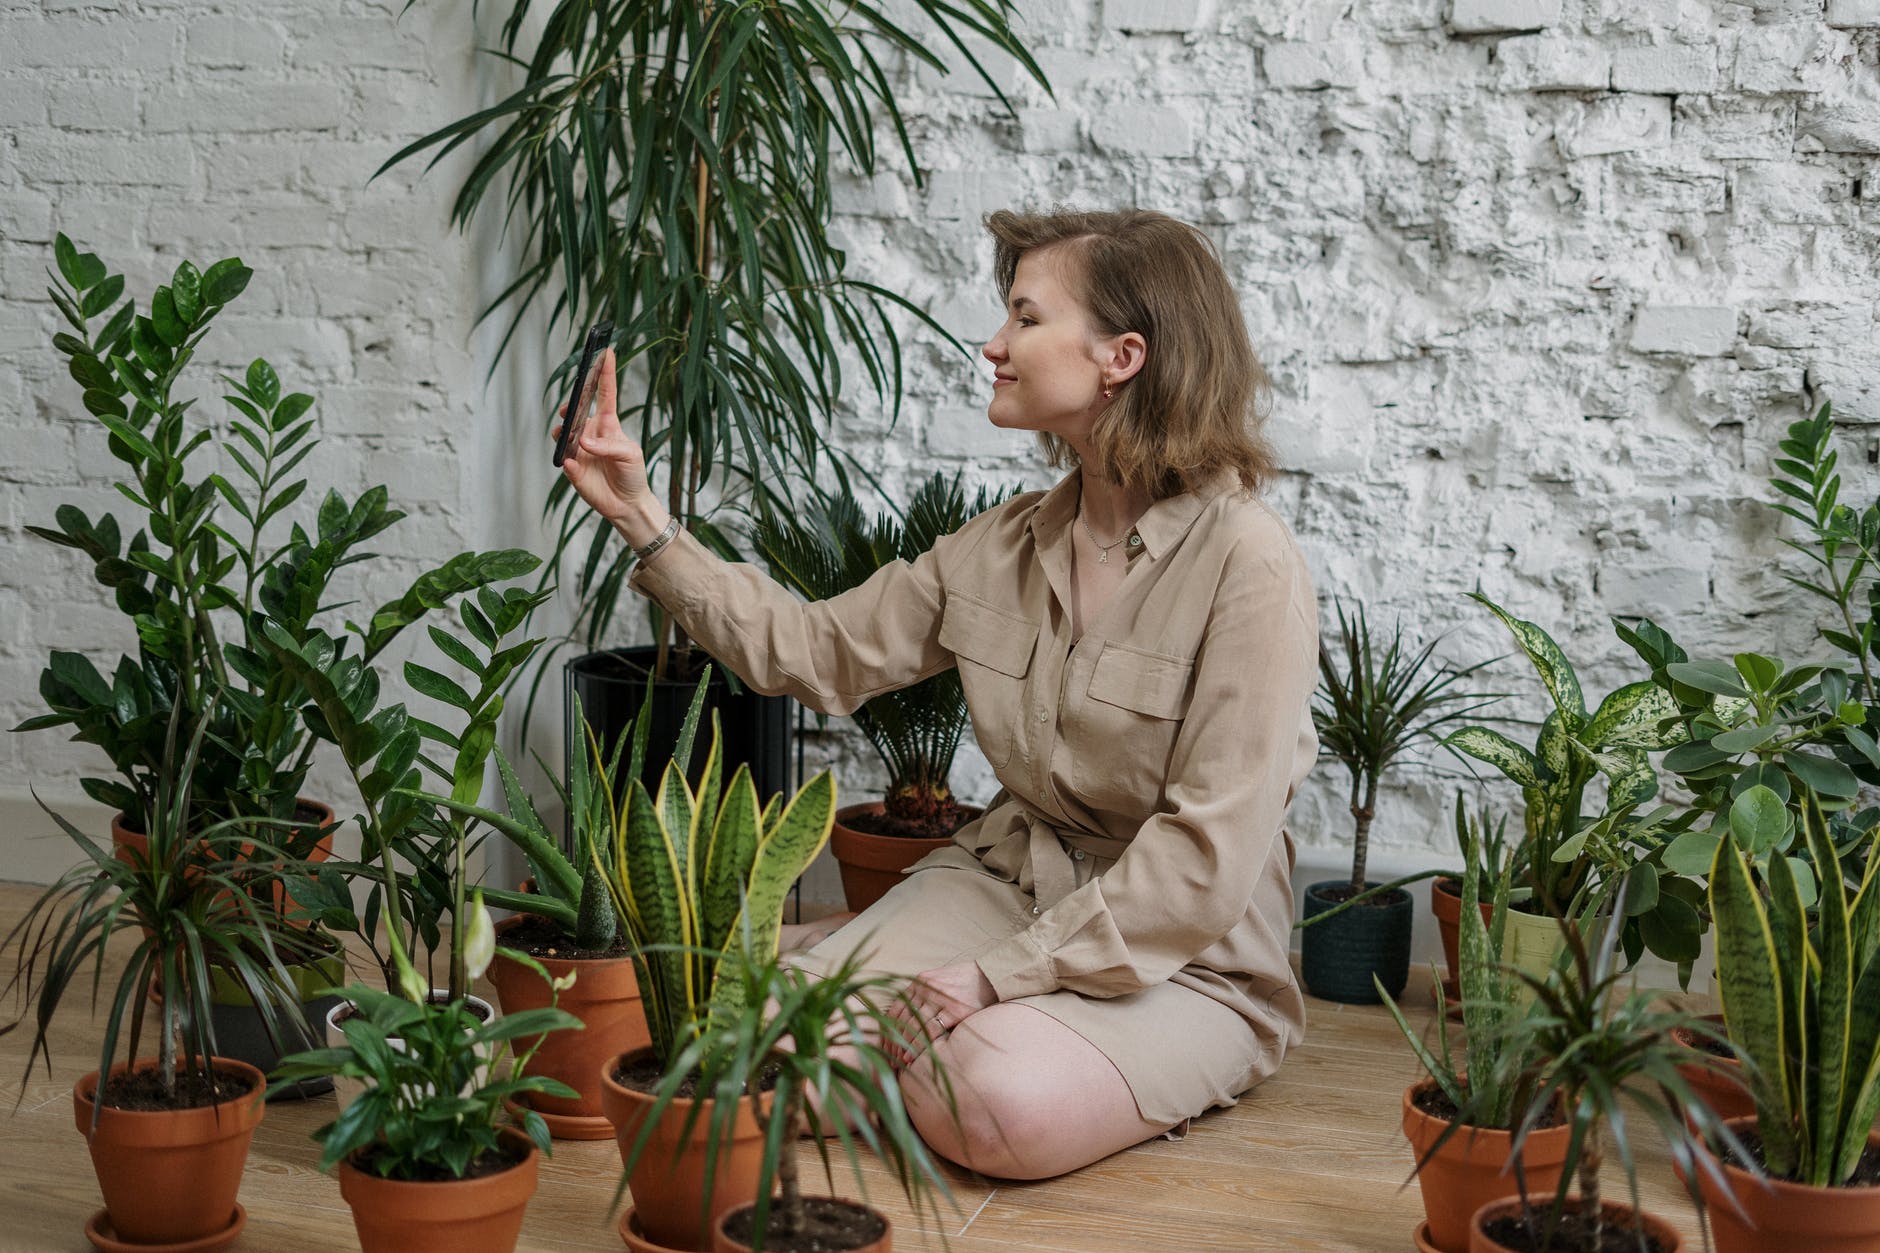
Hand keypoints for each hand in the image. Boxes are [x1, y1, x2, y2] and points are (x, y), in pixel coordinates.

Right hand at [554, 349, 666, 543]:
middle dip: (569, 405)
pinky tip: (573, 464)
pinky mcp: (572, 468)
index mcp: (608, 424)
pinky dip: (566, 460)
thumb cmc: (633, 474)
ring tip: (565, 436)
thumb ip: (608, 445)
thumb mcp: (629, 455)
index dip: (605, 373)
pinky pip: (563, 459)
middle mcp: (591, 432)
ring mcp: (579, 449)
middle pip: (575, 411)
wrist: (626, 504)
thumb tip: (584, 441)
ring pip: (563, 433)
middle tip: (568, 410)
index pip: (605, 393)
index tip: (606, 351)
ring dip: (562, 432)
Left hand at [887, 959, 997, 1065]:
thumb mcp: (938, 982)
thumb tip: (905, 1018)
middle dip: (893, 1042)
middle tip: (887, 1060)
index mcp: (920, 982)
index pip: (896, 1008)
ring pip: (913, 1025)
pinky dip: (919, 1044)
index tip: (884, 1047)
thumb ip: (922, 995)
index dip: (887, 1029)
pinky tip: (912, 1057)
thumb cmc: (963, 982)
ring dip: (903, 1046)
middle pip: (902, 1019)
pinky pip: (930, 1029)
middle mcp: (926, 987)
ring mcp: (940, 998)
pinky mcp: (954, 1009)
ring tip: (898, 1062)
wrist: (991, 976)